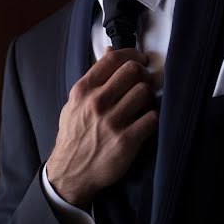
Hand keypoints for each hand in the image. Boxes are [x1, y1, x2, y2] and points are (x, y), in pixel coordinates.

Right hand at [45, 48, 157, 209]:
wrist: (71, 171)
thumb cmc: (74, 135)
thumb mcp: (75, 103)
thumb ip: (93, 78)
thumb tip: (109, 52)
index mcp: (83, 90)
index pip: (112, 59)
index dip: (131, 54)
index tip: (139, 59)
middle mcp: (97, 103)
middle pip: (132, 71)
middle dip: (143, 74)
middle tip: (144, 82)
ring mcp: (112, 122)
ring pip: (144, 92)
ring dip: (149, 96)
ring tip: (145, 103)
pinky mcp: (126, 141)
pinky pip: (152, 118)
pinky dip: (152, 118)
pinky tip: (146, 121)